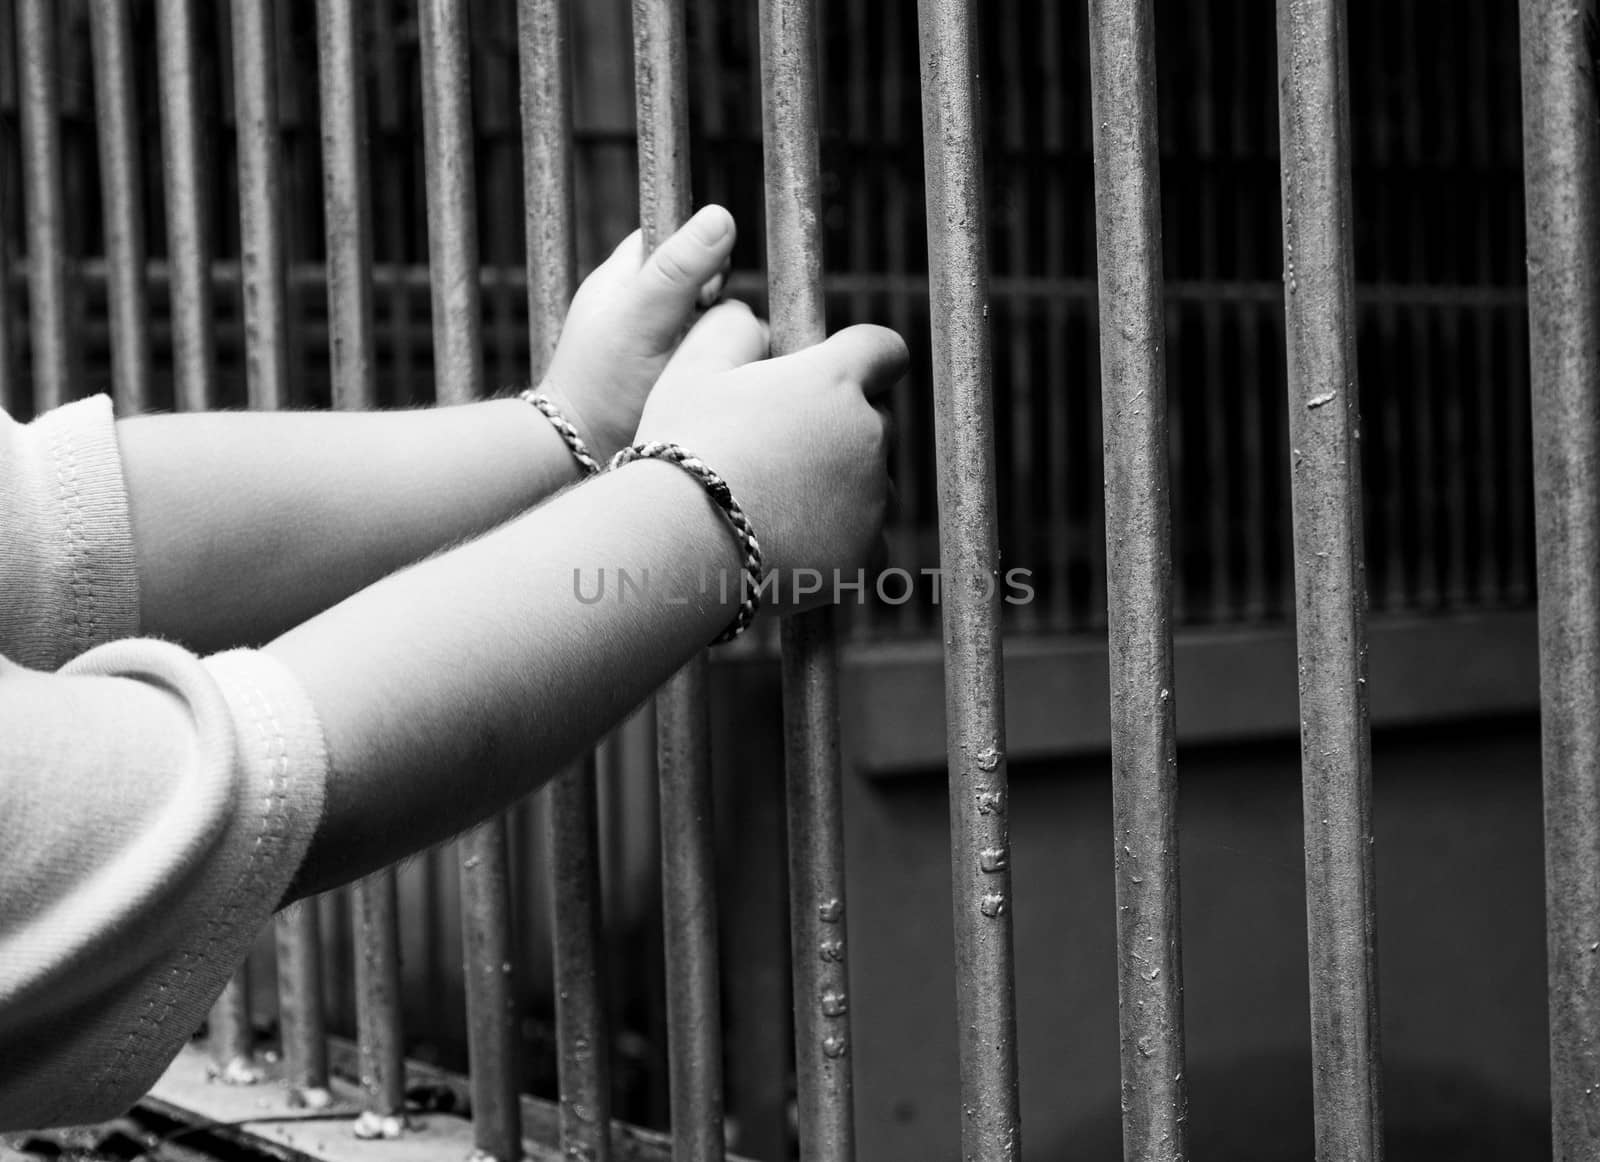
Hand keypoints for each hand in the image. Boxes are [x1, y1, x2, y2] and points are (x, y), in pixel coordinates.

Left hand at [541, 204, 736, 462]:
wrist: (581, 457)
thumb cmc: (603, 386)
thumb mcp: (643, 319)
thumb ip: (679, 269)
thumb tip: (723, 216)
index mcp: (625, 275)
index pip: (677, 236)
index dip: (702, 252)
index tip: (708, 287)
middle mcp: (642, 304)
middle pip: (703, 281)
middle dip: (716, 304)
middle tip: (702, 335)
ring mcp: (658, 341)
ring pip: (713, 323)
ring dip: (720, 341)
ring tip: (705, 367)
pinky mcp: (673, 376)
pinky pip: (712, 358)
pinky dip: (718, 367)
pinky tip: (712, 385)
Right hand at [633, 302, 907, 612]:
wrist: (677, 547)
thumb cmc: (680, 451)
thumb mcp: (692, 369)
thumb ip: (733, 330)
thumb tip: (753, 320)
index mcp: (834, 380)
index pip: (885, 350)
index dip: (864, 359)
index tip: (833, 375)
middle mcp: (868, 435)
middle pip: (873, 421)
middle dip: (838, 429)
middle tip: (778, 450)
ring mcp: (873, 499)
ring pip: (870, 483)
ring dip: (840, 486)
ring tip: (774, 503)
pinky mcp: (865, 554)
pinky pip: (867, 539)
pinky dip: (840, 539)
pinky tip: (790, 541)